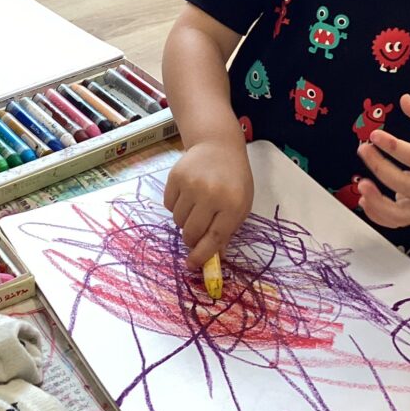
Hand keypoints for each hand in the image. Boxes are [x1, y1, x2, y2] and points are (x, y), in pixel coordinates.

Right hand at [163, 139, 252, 268]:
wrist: (218, 145)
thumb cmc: (233, 178)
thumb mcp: (240, 204)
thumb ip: (227, 230)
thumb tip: (211, 257)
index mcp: (232, 204)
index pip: (215, 238)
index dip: (202, 255)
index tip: (192, 265)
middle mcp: (210, 194)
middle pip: (192, 232)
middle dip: (191, 240)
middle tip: (195, 235)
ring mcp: (191, 184)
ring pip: (178, 220)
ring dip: (184, 221)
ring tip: (195, 208)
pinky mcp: (175, 176)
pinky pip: (168, 205)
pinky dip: (175, 206)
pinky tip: (187, 195)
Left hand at [356, 93, 409, 227]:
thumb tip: (404, 99)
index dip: (396, 148)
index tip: (374, 135)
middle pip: (407, 186)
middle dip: (381, 168)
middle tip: (363, 148)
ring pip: (403, 214)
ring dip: (379, 204)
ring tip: (361, 186)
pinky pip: (399, 220)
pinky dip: (380, 216)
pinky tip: (364, 199)